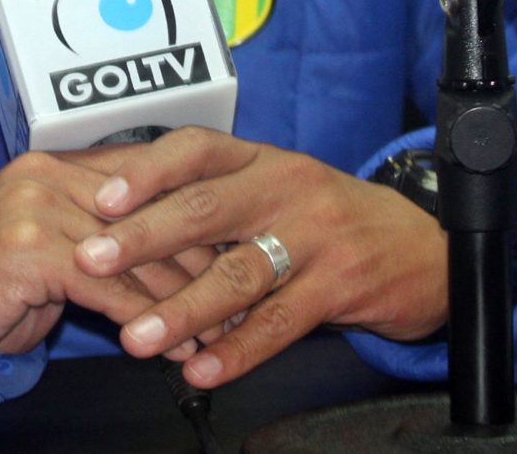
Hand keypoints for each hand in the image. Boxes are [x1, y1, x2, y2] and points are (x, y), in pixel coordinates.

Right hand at [0, 151, 220, 354]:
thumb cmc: (9, 284)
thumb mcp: (63, 243)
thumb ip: (110, 229)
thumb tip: (192, 243)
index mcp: (58, 162)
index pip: (144, 181)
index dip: (193, 220)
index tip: (234, 254)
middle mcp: (44, 175)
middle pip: (143, 217)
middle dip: (197, 265)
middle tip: (238, 301)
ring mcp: (33, 209)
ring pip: (131, 257)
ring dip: (180, 302)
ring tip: (214, 333)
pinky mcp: (29, 252)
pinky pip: (107, 289)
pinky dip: (146, 321)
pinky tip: (173, 347)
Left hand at [70, 128, 447, 387]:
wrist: (426, 247)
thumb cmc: (330, 219)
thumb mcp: (278, 190)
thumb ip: (214, 197)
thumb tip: (120, 209)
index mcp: (264, 158)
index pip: (198, 148)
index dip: (148, 170)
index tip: (101, 198)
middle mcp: (288, 187)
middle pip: (207, 208)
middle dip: (142, 237)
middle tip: (90, 261)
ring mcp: (318, 235)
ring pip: (239, 273)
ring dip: (181, 307)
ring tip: (136, 337)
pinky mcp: (343, 284)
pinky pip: (280, 322)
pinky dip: (236, 350)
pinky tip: (200, 369)